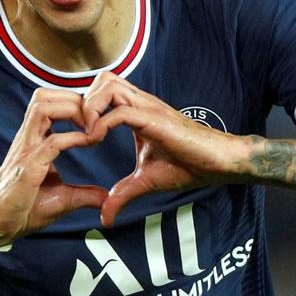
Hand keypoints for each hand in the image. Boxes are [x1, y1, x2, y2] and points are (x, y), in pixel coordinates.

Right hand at [0, 88, 107, 245]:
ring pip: (43, 108)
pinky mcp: (27, 167)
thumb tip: (106, 197)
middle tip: (96, 117)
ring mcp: (25, 150)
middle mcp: (27, 139)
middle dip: (73, 99)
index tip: (96, 119)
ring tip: (92, 126)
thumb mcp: (62, 199)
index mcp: (33, 141)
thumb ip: (84, 194)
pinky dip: (75, 138)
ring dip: (72, 111)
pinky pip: (53, 141)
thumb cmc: (23, 210)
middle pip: (43, 96)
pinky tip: (90, 143)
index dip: (74, 103)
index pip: (48, 103)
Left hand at [82, 72, 249, 225]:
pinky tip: (96, 141)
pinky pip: (121, 112)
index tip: (76, 134)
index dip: (84, 107)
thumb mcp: (145, 180)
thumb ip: (122, 194)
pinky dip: (101, 124)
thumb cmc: (189, 165)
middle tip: (79, 129)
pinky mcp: (157, 119)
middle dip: (83, 101)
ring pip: (109, 85)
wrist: (219, 163)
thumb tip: (106, 217)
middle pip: (103, 79)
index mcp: (136, 111)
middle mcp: (141, 103)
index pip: (102, 90)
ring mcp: (149, 108)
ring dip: (90, 107)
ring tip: (88, 134)